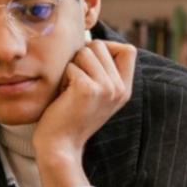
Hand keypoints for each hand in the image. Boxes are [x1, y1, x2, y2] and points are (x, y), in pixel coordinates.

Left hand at [33, 40, 135, 186]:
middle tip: (73, 81)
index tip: (89, 63)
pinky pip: (70, 65)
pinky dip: (61, 77)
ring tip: (68, 89)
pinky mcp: (88, 89)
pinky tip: (62, 95)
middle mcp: (119, 88)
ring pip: (85, 51)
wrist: (59, 146)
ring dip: (70, 66)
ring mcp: (106, 88)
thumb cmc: (68, 117)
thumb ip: (101, 71)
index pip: (128, 50)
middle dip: (81, 57)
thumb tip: (91, 40)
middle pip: (101, 45)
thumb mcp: (94, 94)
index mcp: (124, 89)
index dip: (107, 47)